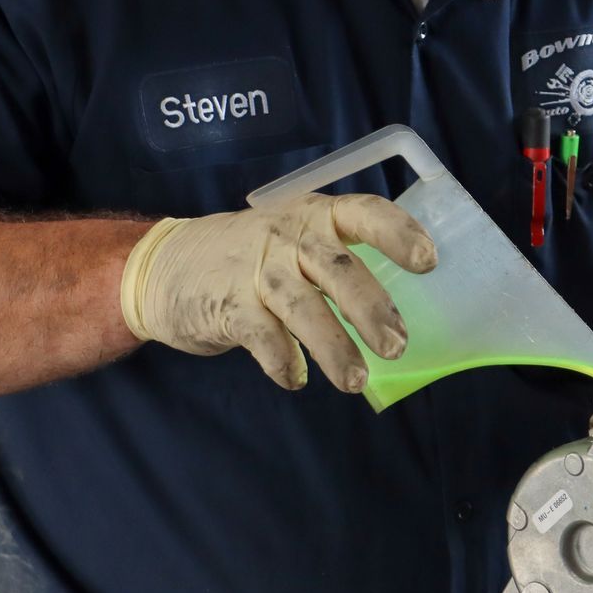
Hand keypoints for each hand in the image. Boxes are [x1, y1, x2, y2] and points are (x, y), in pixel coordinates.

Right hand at [120, 194, 436, 391]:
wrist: (164, 265)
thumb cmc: (250, 256)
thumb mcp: (294, 238)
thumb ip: (339, 263)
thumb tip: (396, 314)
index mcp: (315, 216)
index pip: (364, 213)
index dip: (397, 233)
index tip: (428, 261)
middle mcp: (288, 237)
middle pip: (337, 267)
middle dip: (370, 306)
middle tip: (397, 344)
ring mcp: (255, 271)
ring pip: (302, 306)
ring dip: (332, 346)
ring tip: (355, 380)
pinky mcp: (227, 306)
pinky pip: (261, 336)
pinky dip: (282, 360)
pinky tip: (295, 377)